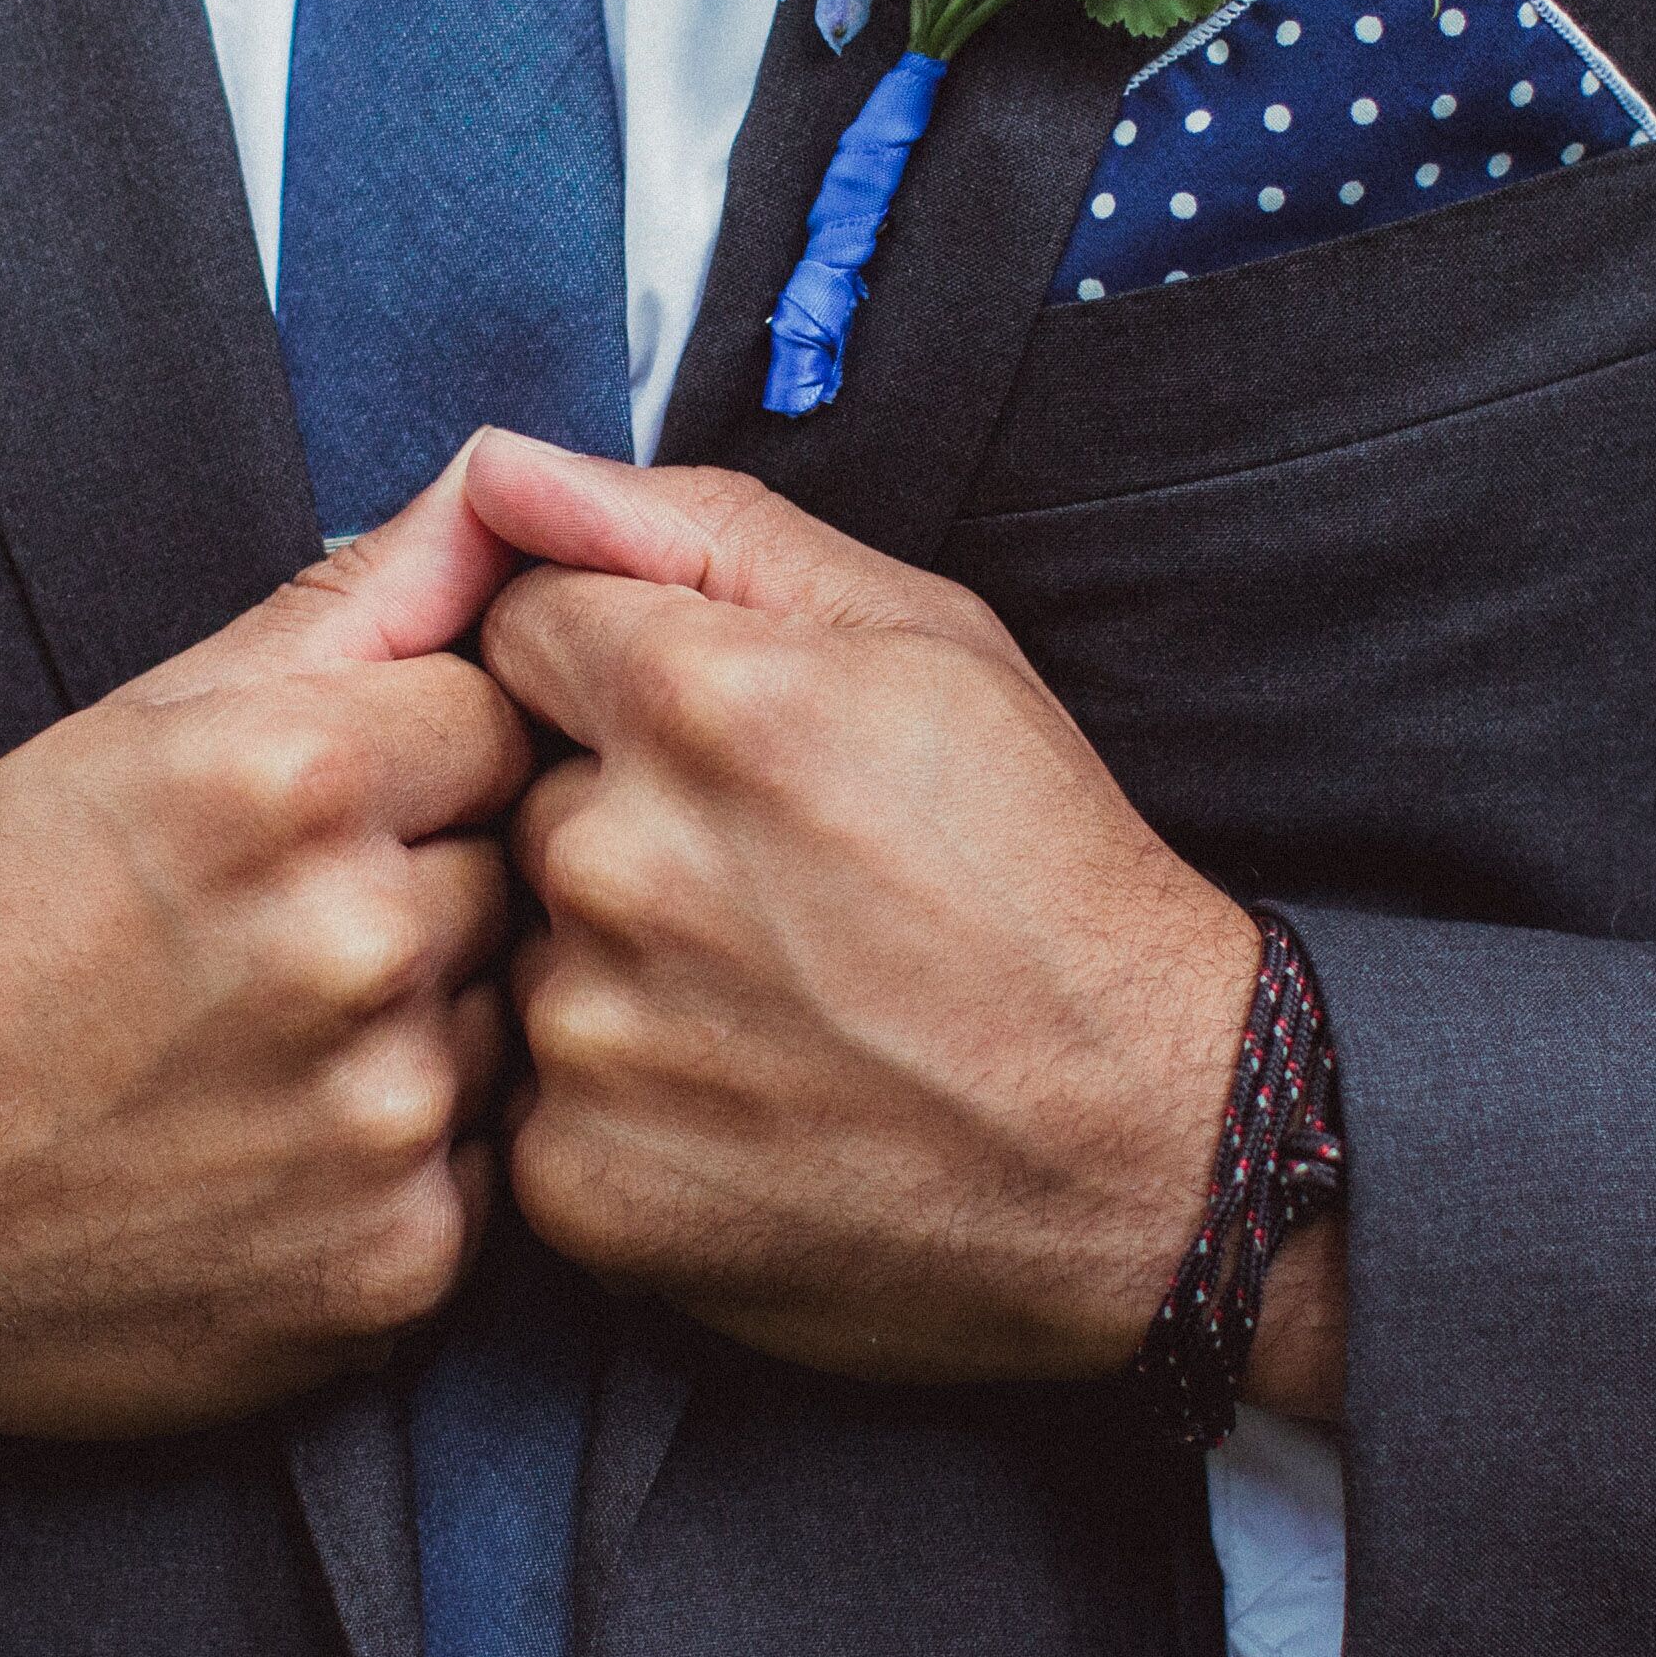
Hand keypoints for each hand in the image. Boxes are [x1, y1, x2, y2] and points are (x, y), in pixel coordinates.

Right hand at [0, 457, 534, 1495]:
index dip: (412, 757)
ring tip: (258, 1049)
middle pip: (514, 867)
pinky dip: (401, 1161)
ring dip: (422, 1025)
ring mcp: (388, 1119)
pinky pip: (484, 1170)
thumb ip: (353, 599)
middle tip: (265, 943)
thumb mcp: (128, 726)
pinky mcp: (401, 1266)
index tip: (308, 814)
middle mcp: (359, 943)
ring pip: (510, 1019)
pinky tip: (270, 1152)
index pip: (499, 714)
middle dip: (419, 886)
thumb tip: (508, 483)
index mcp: (292, 777)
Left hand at [459, 432, 1339, 1411]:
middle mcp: (623, 863)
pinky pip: (532, 1102)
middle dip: (610, 818)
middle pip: (514, 793)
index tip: (702, 741)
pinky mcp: (583, 1186)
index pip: (516, 627)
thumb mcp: (924, 636)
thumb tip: (505, 470)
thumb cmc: (1044, 880)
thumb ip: (694, 528)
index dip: (606, 672)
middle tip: (766, 888)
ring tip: (767, 1001)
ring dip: (610, 964)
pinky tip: (742, 1102)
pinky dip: (617, 1105)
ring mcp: (595, 1037)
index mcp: (701, 700)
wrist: (1150, 1149)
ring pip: (522, 949)